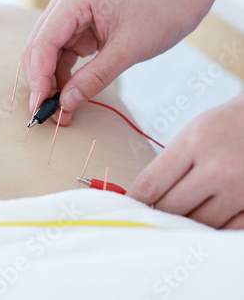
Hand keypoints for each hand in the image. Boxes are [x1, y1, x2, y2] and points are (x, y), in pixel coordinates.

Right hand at [21, 0, 221, 125]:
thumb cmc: (161, 11)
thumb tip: (65, 104)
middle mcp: (65, 3)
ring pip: (46, 55)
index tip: (40, 107)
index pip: (43, 43)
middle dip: (42, 83)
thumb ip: (94, 78)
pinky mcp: (77, 27)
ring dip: (51, 84)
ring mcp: (69, 14)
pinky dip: (62, 78)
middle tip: (49, 115)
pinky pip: (61, 56)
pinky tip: (68, 96)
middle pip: (38, 49)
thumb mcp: (128, 49)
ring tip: (62, 112)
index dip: (39, 78)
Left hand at [127, 95, 243, 228]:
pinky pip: (226, 231)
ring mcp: (241, 189)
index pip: (152, 183)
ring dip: (185, 223)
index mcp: (195, 143)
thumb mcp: (192, 134)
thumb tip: (143, 199)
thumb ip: (168, 165)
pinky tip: (207, 220)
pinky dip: (213, 230)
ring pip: (197, 224)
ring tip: (183, 213)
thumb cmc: (225, 127)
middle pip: (171, 208)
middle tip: (155, 212)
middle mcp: (218, 168)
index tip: (127, 208)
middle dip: (159, 212)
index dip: (134, 200)